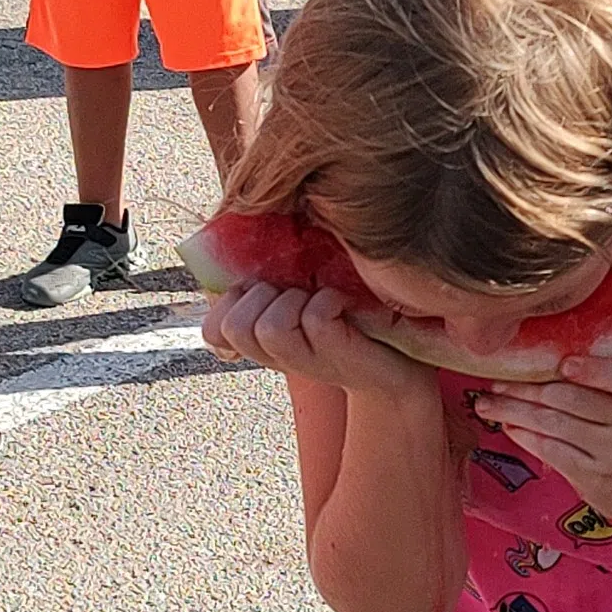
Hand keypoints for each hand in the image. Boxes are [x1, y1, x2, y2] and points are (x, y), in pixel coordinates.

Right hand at [206, 282, 432, 396]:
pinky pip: (313, 317)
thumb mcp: (299, 302)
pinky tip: (343, 304)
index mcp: (261, 343)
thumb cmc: (348, 324)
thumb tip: (238, 242)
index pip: (213, 330)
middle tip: (299, 297)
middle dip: (264, 296)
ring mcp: (304, 362)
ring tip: (318, 302)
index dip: (230, 303)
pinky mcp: (335, 356)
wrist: (398, 369)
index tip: (267, 295)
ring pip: (268, 327)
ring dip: (293, 302)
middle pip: (234, 325)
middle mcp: (276, 357)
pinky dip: (328, 300)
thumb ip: (268, 283)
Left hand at [473, 356, 611, 525]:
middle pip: (572, 399)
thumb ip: (597, 381)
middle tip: (496, 382)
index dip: (594, 371)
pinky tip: (508, 425)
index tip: (563, 364)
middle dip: (527, 389)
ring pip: (555, 425)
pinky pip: (552, 451)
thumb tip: (534, 361)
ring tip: (487, 404)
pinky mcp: (595, 478)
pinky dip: (525, 436)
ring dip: (515, 411)